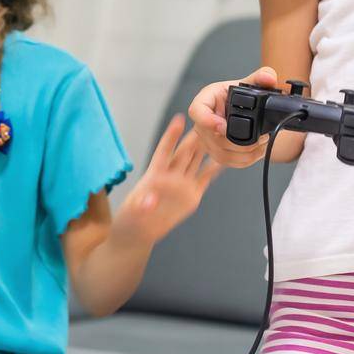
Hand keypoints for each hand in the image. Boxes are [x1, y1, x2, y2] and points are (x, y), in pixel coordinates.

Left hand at [109, 115, 221, 246]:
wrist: (139, 232)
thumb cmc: (131, 219)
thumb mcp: (132, 212)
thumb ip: (141, 206)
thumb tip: (148, 201)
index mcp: (154, 175)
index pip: (164, 150)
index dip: (171, 135)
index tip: (179, 120)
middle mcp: (170, 176)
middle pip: (184, 151)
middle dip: (195, 136)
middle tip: (208, 120)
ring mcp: (182, 185)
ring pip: (195, 160)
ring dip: (205, 147)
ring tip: (218, 133)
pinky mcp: (191, 196)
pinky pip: (204, 179)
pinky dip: (213, 169)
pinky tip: (223, 159)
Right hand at [187, 66, 279, 168]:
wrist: (242, 107)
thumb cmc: (239, 95)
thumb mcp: (250, 82)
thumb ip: (261, 77)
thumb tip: (269, 77)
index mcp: (206, 100)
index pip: (197, 111)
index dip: (207, 121)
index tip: (223, 126)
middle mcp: (202, 121)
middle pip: (212, 138)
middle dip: (238, 142)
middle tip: (260, 137)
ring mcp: (207, 139)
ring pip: (221, 154)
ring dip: (245, 152)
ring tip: (262, 143)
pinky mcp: (216, 152)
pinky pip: (227, 161)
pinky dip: (245, 160)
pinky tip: (257, 152)